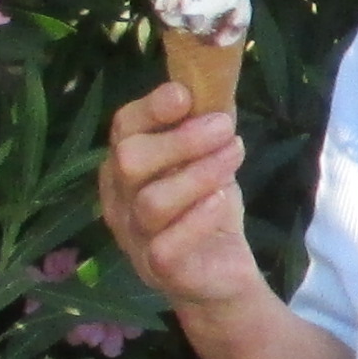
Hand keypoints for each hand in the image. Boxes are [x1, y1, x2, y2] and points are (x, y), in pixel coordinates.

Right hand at [100, 80, 270, 315]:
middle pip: (129, 161)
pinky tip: (222, 198)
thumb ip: (206, 128)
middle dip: (180, 138)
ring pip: (152, 201)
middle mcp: (121, 202)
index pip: (122, 129)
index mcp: (126, 169)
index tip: (186, 94)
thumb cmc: (209, 213)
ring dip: (199, 172)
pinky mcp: (161, 270)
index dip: (151, 108)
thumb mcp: (207, 163)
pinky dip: (197, 218)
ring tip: (235, 155)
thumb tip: (218, 81)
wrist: (222, 277)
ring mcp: (137, 238)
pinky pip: (168, 245)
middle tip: (224, 127)